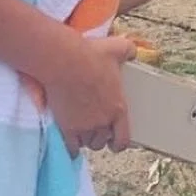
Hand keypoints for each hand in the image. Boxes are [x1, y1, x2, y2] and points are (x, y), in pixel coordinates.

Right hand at [42, 31, 135, 154]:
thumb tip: (132, 52)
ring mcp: (84, 127)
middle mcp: (103, 121)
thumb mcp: (117, 48)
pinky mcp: (66, 128)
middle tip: (96, 128)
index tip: (116, 142)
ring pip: (88, 143)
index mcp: (118, 107)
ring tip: (83, 131)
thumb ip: (129, 51)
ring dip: (86, 139)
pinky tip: (70, 142)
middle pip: (103, 141)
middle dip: (100, 136)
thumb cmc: (89, 56)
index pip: (124, 137)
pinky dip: (71, 146)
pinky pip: (71, 147)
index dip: (120, 142)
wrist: (63, 62)